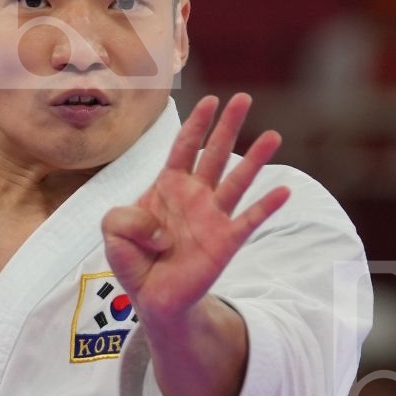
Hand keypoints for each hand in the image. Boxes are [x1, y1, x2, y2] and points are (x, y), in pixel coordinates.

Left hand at [101, 93, 291, 327]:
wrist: (153, 297)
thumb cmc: (134, 258)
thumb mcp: (112, 231)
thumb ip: (122, 219)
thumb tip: (159, 231)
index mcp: (168, 186)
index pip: (184, 147)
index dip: (195, 124)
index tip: (209, 100)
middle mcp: (195, 196)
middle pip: (215, 154)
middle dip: (228, 126)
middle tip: (244, 98)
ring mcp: (213, 217)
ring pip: (237, 181)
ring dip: (255, 159)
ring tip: (273, 136)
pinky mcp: (226, 241)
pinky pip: (249, 220)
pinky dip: (267, 206)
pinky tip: (284, 190)